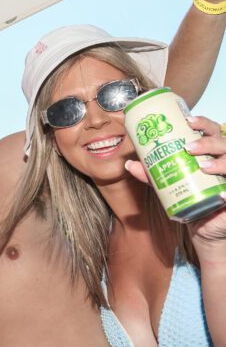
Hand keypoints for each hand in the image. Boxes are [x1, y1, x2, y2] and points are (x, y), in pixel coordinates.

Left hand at [126, 115, 225, 261]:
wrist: (202, 226)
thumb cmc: (188, 197)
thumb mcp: (168, 183)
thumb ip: (151, 174)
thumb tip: (129, 164)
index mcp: (210, 153)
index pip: (211, 131)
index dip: (203, 122)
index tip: (188, 119)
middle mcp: (224, 162)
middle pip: (223, 143)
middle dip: (208, 142)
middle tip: (189, 147)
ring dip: (220, 163)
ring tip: (203, 167)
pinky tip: (223, 194)